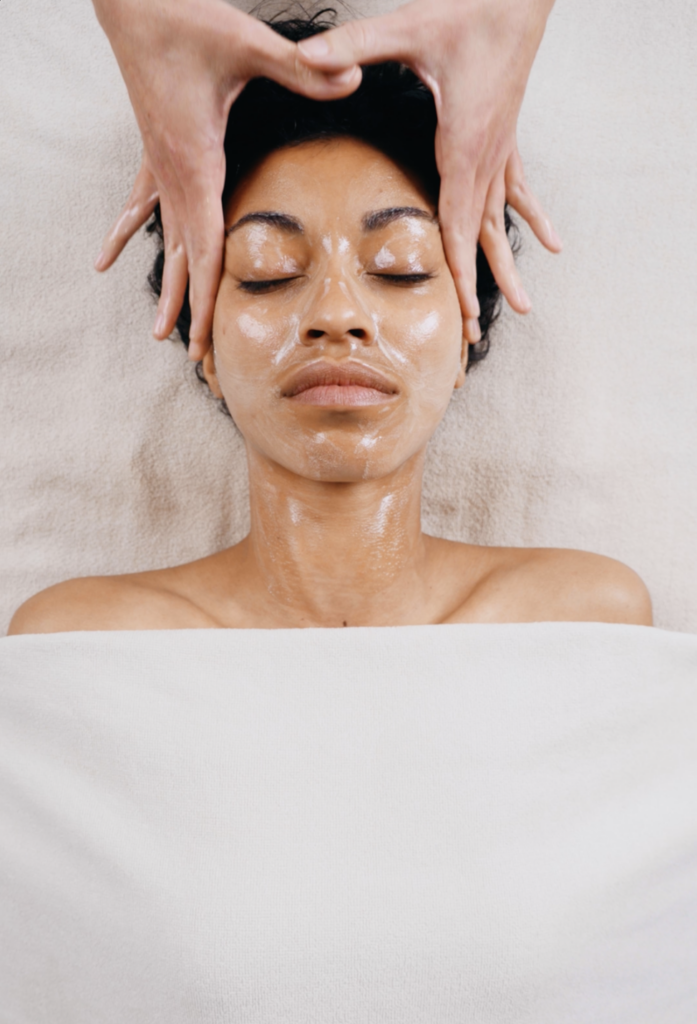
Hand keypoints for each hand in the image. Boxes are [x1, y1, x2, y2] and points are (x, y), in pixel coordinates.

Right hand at [92, 0, 359, 359]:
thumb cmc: (183, 18)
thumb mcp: (248, 44)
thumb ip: (301, 68)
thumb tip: (352, 76)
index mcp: (196, 162)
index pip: (206, 248)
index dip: (208, 300)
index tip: (206, 343)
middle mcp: (174, 174)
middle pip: (186, 261)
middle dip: (191, 312)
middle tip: (195, 361)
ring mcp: (160, 165)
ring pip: (167, 242)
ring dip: (170, 287)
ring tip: (161, 333)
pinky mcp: (156, 150)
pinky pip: (144, 209)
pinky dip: (132, 240)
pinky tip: (109, 259)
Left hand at [297, 0, 561, 342]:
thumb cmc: (468, 9)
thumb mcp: (405, 27)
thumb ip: (353, 46)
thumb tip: (308, 56)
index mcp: (464, 143)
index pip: (458, 223)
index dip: (455, 271)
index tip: (459, 314)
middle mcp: (487, 156)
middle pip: (479, 238)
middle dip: (476, 289)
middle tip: (472, 339)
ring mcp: (500, 150)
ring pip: (501, 222)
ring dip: (507, 267)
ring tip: (524, 308)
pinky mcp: (504, 137)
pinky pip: (518, 191)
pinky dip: (531, 220)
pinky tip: (554, 243)